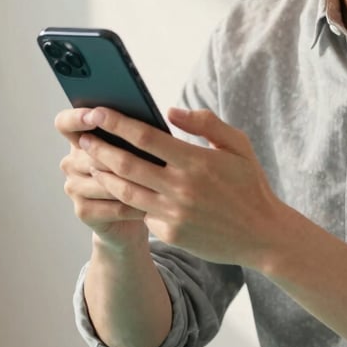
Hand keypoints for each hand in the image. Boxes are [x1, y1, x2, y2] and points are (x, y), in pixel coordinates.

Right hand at [54, 108, 148, 252]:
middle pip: (92, 155)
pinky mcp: (83, 211)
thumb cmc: (138, 171)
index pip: (65, 123)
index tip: (95, 115)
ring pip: (106, 182)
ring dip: (133, 184)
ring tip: (158, 183)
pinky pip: (113, 206)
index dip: (77, 118)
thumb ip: (135, 133)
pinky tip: (152, 205)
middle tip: (149, 157)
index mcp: (80, 139)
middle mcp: (71, 162)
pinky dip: (134, 206)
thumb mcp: (137, 148)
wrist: (132, 213)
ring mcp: (74, 187)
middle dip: (121, 157)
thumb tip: (152, 121)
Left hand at [74, 106, 286, 267]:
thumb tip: (170, 111)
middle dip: (99, 148)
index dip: (117, 123)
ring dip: (104, 176)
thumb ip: (206, 123)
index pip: (145, 137)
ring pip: (126, 192)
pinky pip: (142, 214)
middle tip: (83, 138)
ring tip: (92, 163)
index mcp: (195, 161)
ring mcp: (174, 214)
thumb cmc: (250, 184)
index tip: (97, 112)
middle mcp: (181, 188)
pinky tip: (117, 190)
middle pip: (126, 164)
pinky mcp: (171, 234)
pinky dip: (128, 201)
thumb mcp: (238, 145)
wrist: (263, 235)